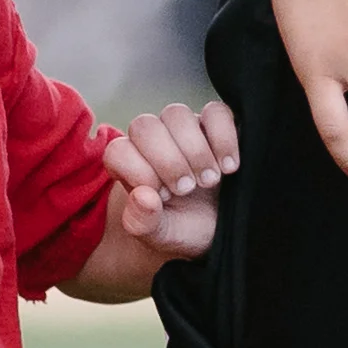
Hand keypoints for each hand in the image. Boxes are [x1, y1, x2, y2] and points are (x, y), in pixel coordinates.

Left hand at [104, 101, 238, 257]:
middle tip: (187, 189)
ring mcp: (184, 128)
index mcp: (130, 164)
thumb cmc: (184, 229)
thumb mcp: (162, 235)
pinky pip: (216, 111)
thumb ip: (143, 222)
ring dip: (195, 150)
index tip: (163, 197)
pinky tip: (229, 167)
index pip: (118, 151)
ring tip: (209, 181)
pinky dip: (224, 137)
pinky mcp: (216, 124)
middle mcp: (153, 140)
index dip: (139, 171)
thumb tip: (143, 197)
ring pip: (176, 114)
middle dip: (167, 160)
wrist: (220, 230)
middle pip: (144, 126)